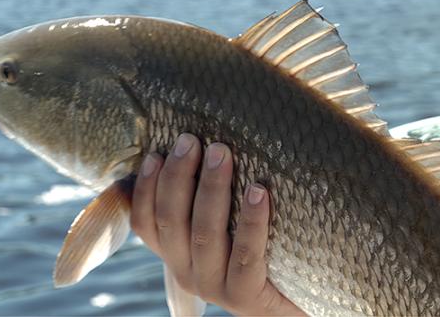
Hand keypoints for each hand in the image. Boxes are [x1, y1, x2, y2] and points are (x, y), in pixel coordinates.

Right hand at [131, 133, 305, 315]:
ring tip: (221, 153)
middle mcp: (188, 272)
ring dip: (211, 188)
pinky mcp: (244, 295)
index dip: (146, 188)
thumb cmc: (265, 252)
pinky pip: (246, 254)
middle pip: (172, 220)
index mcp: (177, 255)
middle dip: (179, 175)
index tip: (156, 153)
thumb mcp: (230, 226)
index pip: (146, 222)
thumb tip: (206, 143)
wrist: (293, 302)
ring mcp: (215, 286)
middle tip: (191, 139)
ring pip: (204, 233)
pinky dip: (252, 220)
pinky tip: (259, 191)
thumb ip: (211, 197)